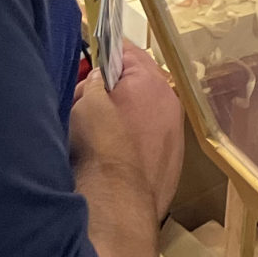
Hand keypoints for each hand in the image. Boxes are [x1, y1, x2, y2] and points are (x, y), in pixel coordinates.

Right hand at [70, 43, 182, 226]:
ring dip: (124, 115)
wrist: (118, 205)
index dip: (104, 53)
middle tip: (83, 99)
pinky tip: (112, 152)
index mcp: (152, 82)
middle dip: (112, 88)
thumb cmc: (100, 150)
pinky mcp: (171, 161)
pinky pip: (149, 138)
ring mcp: (174, 135)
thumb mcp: (85, 104)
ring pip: (144, 112)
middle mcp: (170, 104)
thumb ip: (93, 83)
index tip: (88, 58)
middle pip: (138, 83)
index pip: (127, 51)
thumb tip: (96, 77)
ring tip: (96, 129)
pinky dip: (132, 138)